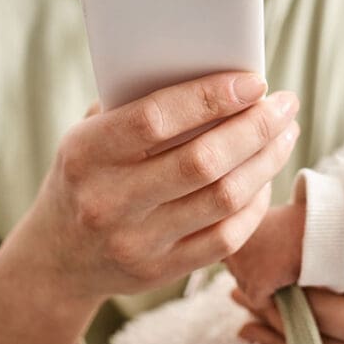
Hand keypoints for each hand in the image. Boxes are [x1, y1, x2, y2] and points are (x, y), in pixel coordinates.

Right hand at [0, 71, 298, 343]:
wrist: (57, 257)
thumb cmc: (89, 174)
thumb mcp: (91, 134)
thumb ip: (138, 105)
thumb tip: (216, 71)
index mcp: (86, 154)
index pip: (156, 119)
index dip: (211, 97)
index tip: (255, 82)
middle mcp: (108, 202)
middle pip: (203, 161)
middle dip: (256, 128)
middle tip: (286, 105)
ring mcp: (135, 243)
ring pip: (223, 199)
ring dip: (266, 161)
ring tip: (285, 134)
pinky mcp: (160, 272)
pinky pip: (226, 237)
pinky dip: (255, 203)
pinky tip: (265, 177)